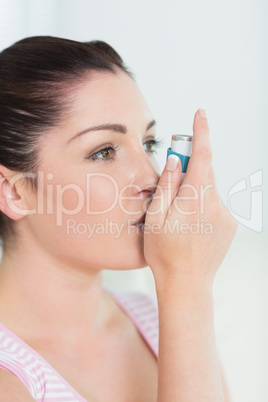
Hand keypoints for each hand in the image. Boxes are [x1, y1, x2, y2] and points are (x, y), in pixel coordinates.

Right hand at [144, 108, 237, 287]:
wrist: (187, 284)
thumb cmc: (164, 253)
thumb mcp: (154, 218)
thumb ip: (166, 186)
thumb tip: (174, 161)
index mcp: (195, 199)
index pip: (202, 156)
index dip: (201, 132)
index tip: (200, 114)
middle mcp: (215, 204)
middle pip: (205, 170)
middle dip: (190, 167)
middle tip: (172, 180)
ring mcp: (225, 215)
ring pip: (209, 187)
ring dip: (195, 189)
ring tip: (179, 215)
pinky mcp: (229, 224)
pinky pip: (215, 203)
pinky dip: (203, 203)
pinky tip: (191, 224)